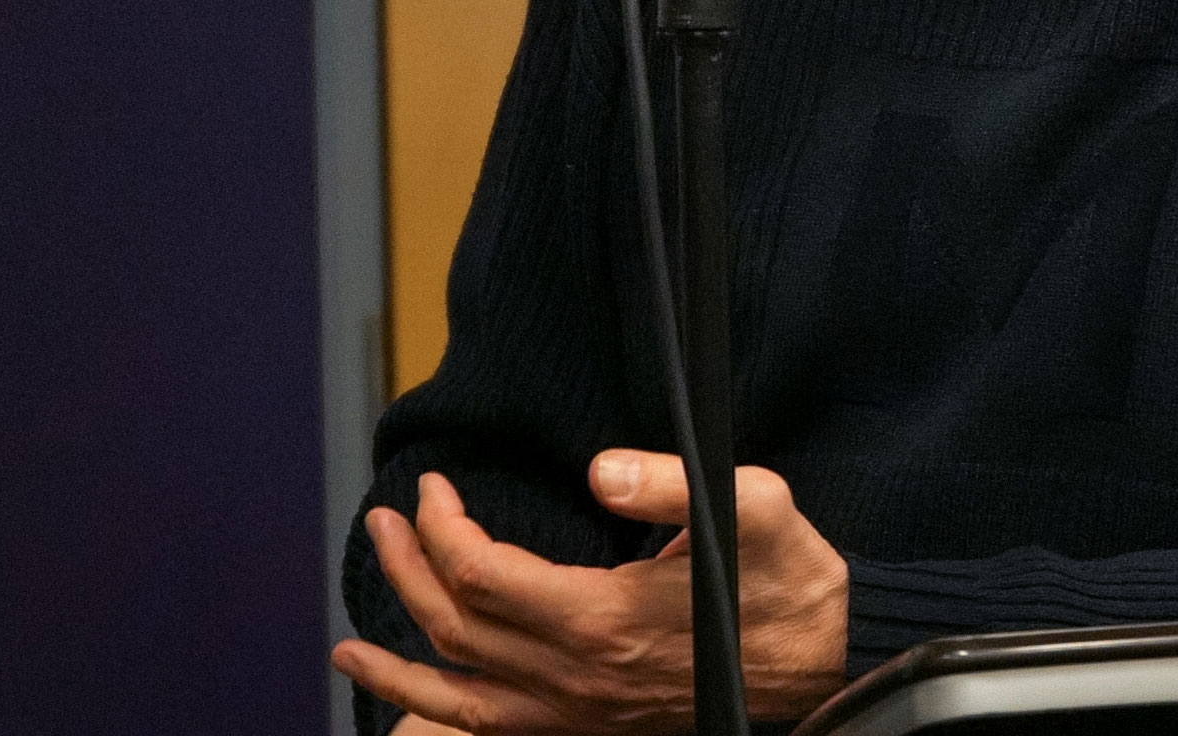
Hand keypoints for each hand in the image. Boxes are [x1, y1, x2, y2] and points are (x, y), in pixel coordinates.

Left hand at [331, 451, 851, 733]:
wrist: (830, 660)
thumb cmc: (789, 580)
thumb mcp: (751, 505)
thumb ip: (669, 482)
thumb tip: (599, 468)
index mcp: (600, 619)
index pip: (480, 573)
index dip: (442, 527)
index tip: (437, 486)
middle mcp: (576, 677)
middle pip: (454, 627)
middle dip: (406, 570)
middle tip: (385, 521)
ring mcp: (580, 713)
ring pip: (460, 699)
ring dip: (398, 669)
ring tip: (347, 648)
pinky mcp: (592, 729)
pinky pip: (498, 735)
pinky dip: (444, 722)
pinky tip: (417, 709)